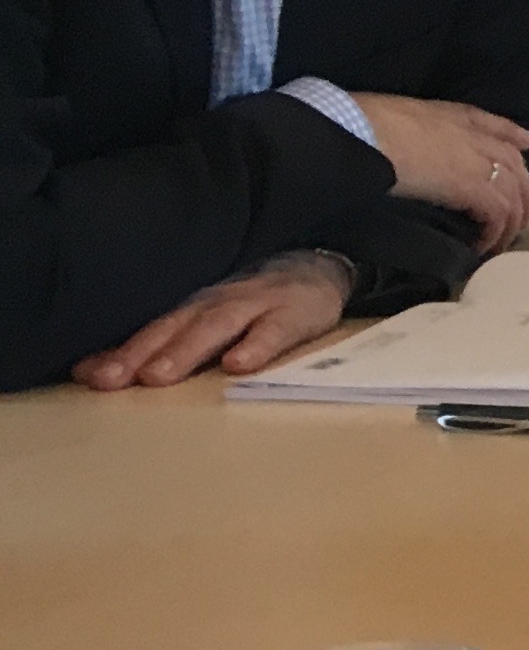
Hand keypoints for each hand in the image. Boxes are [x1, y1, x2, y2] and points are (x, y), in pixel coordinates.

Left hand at [72, 251, 351, 389]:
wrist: (319, 268)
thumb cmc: (255, 305)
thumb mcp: (207, 319)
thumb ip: (157, 345)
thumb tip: (88, 372)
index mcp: (194, 309)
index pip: (152, 331)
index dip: (121, 353)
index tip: (89, 377)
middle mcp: (217, 304)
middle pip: (174, 328)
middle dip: (140, 354)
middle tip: (111, 381)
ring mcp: (256, 306)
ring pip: (215, 327)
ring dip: (185, 351)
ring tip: (159, 376)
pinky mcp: (294, 314)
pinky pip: (274, 331)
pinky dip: (256, 346)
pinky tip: (238, 366)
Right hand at [357, 92, 528, 250]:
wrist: (363, 133)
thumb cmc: (364, 123)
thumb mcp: (395, 114)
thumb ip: (412, 127)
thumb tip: (403, 144)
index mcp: (454, 115)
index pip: (493, 124)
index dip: (511, 135)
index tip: (524, 143)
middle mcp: (475, 137)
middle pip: (515, 166)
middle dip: (521, 193)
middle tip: (517, 218)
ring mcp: (480, 162)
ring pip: (514, 194)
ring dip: (510, 222)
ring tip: (500, 243)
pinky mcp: (476, 188)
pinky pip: (498, 215)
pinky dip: (493, 233)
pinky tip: (481, 246)